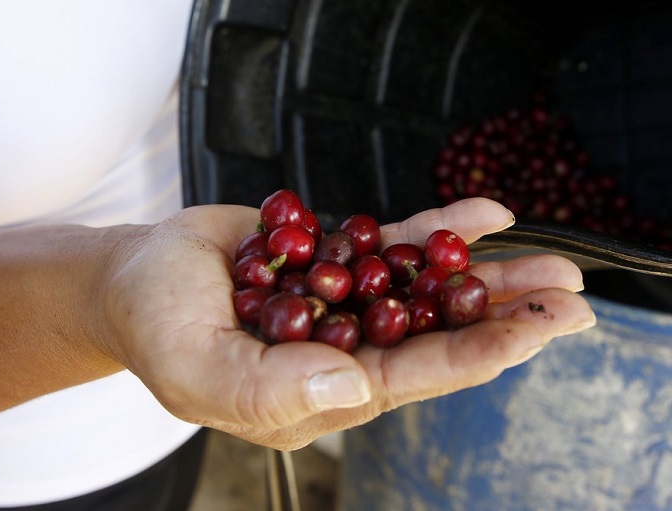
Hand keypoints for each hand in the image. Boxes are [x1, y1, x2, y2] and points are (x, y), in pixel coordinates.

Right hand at [104, 198, 595, 450]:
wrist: (137, 276)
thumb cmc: (158, 328)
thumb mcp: (197, 368)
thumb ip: (268, 389)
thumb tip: (351, 387)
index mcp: (319, 391)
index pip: (406, 377)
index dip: (468, 357)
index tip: (527, 336)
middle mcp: (343, 349)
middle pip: (435, 335)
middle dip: (502, 318)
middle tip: (568, 299)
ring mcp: (345, 302)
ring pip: (427, 290)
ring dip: (488, 276)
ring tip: (551, 265)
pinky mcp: (338, 259)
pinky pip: (397, 244)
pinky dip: (440, 230)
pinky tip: (485, 216)